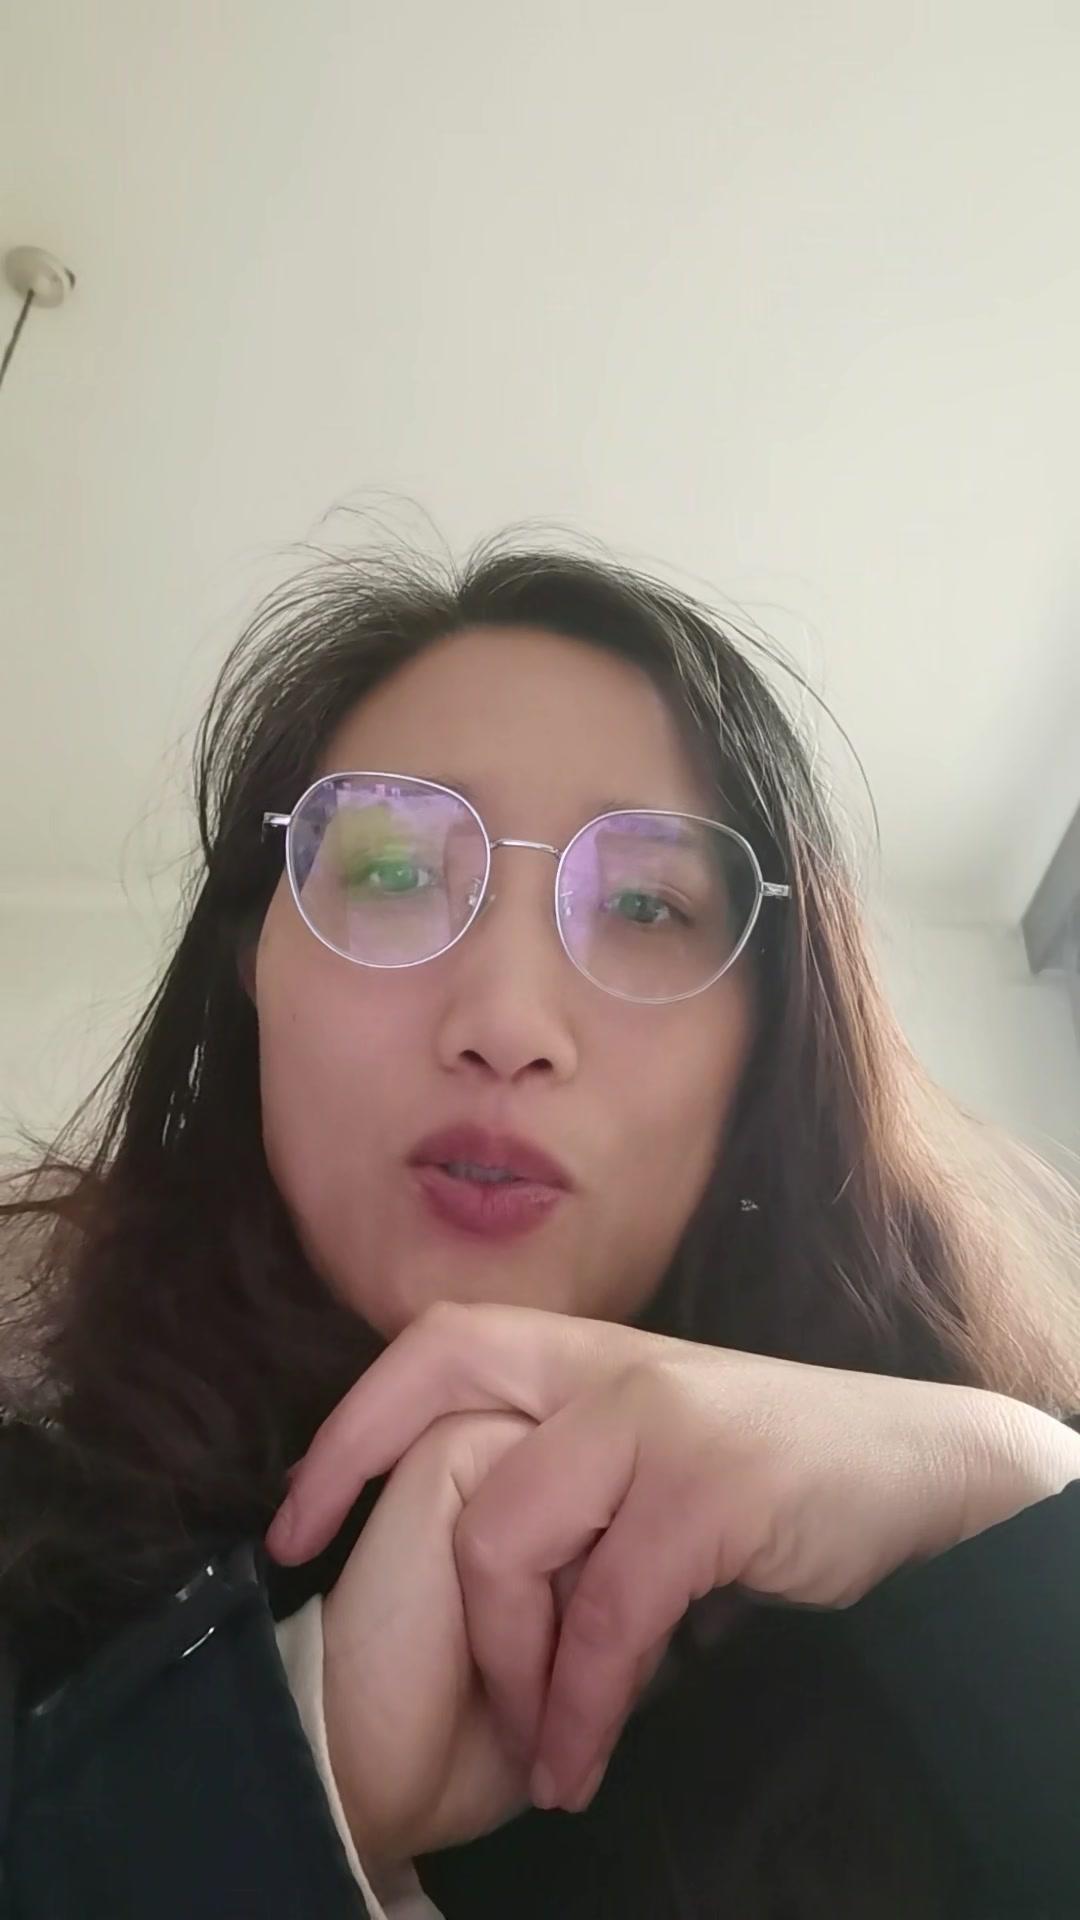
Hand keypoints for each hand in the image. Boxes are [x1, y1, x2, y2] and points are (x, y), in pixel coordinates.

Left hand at [275, 1303, 1079, 1814]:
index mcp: (590, 1353)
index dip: (351, 1424)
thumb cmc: (777, 1474)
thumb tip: (473, 1563)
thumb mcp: (658, 1451)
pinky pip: (604, 1615)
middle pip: (444, 1400)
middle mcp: (610, 1365)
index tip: (293, 1518)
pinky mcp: (707, 1487)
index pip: (438, 1345)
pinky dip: (580, 1704)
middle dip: (358, 1481)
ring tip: (531, 1747)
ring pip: (505, 1533)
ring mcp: (657, 1417)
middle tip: (326, 1594)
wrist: (919, 1472)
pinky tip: (583, 1757)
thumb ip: (573, 1477)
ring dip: (504, 1662)